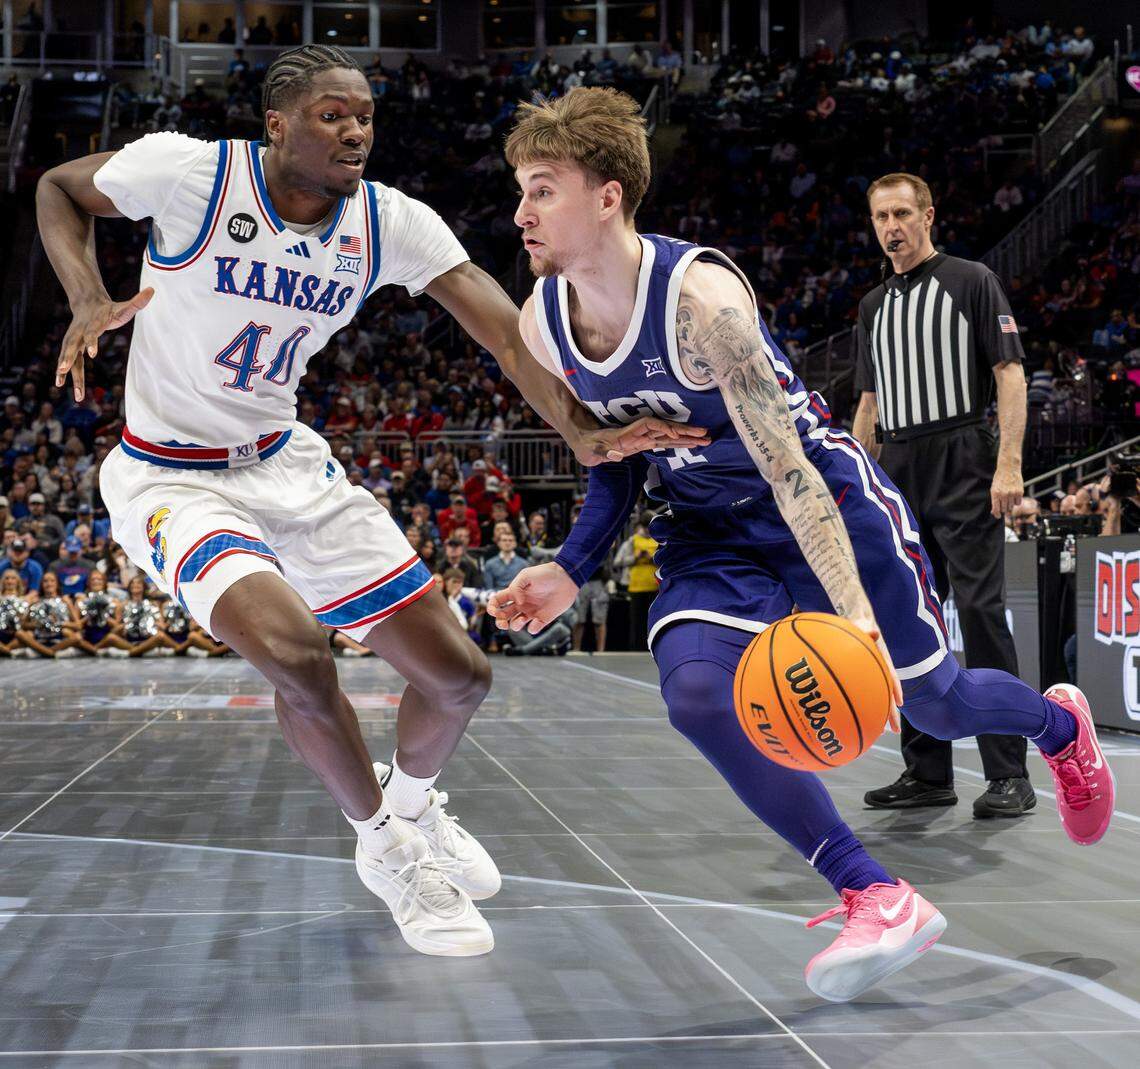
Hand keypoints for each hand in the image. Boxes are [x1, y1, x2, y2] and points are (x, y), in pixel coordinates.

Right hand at [56, 287, 153, 400]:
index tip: (92, 354)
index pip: (91, 333)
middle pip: (72, 345)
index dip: (91, 342)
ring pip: (68, 355)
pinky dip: (63, 372)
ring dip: (64, 369)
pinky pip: (67, 360)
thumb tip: (153, 290)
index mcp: (92, 323)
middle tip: (63, 368)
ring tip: (60, 384)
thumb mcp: (124, 307)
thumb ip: (137, 302)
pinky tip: (59, 384)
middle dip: (68, 357)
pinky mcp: (72, 346)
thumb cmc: (109, 310)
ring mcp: (73, 339)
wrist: (88, 304)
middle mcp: (79, 332)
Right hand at [487, 562, 577, 634]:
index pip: (497, 601)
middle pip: (503, 616)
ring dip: (514, 626)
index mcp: (514, 592)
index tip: (494, 611)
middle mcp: (520, 604)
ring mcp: (531, 612)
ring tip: (521, 620)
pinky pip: (533, 628)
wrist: (566, 578)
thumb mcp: (526, 575)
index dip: (492, 608)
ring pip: (516, 624)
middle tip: (503, 623)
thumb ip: (516, 588)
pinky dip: (532, 628)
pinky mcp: (543, 618)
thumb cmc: (545, 574)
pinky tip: (536, 621)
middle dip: (499, 622)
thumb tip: (517, 603)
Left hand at [574, 417, 710, 466]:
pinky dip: (677, 443)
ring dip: (686, 438)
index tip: (675, 435)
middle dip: (685, 433)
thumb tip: (615, 455)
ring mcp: (642, 438)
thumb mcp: (592, 448)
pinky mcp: (642, 444)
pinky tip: (690, 443)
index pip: (651, 426)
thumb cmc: (587, 444)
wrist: (582, 441)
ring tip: (705, 439)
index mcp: (628, 433)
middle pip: (665, 430)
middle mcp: (638, 434)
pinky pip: (663, 442)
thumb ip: (604, 451)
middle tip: (705, 435)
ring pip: (668, 437)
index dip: (664, 429)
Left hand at [849, 614, 902, 733]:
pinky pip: (865, 695)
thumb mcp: (863, 626)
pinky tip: (863, 721)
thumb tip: (874, 632)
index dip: (896, 688)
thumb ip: (867, 630)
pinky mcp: (864, 679)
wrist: (855, 624)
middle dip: (892, 713)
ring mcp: (872, 676)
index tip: (900, 702)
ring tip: (880, 732)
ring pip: (878, 698)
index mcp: (883, 660)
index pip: (891, 676)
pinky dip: (866, 707)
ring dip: (880, 715)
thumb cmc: (859, 625)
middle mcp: (880, 671)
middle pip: (887, 695)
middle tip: (895, 730)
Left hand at [990, 462, 1023, 518]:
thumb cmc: (999, 480)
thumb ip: (994, 500)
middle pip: (1004, 509)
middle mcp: (1004, 495)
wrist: (1008, 469)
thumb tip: (994, 512)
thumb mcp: (993, 489)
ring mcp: (1012, 494)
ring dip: (1009, 505)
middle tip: (1003, 504)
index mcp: (995, 494)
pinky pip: (1018, 503)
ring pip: (1011, 507)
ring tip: (1008, 498)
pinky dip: (1016, 502)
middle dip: (1003, 509)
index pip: (996, 509)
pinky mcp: (1019, 492)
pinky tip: (1013, 496)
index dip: (997, 514)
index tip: (998, 516)